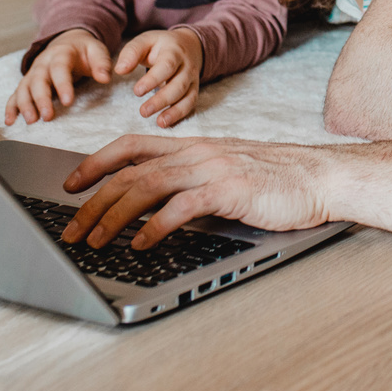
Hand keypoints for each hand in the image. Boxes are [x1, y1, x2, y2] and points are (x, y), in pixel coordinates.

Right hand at [7, 28, 111, 124]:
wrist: (68, 42)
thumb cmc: (83, 50)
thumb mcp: (96, 50)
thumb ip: (101, 63)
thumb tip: (105, 78)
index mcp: (61, 54)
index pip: (59, 68)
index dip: (62, 85)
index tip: (68, 102)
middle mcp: (42, 63)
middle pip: (38, 80)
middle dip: (41, 99)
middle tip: (48, 117)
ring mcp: (33, 73)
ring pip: (24, 88)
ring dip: (25, 105)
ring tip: (31, 121)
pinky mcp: (27, 83)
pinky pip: (15, 94)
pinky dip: (11, 107)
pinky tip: (10, 121)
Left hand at [59, 136, 334, 248]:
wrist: (322, 177)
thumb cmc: (280, 181)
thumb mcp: (229, 174)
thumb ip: (195, 183)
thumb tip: (158, 209)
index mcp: (195, 147)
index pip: (132, 146)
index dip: (96, 163)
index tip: (71, 184)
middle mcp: (198, 153)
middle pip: (129, 171)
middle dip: (92, 200)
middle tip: (69, 228)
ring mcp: (213, 169)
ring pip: (145, 186)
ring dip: (112, 216)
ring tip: (93, 241)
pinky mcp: (229, 190)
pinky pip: (181, 206)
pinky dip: (154, 226)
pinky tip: (139, 244)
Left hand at [117, 27, 205, 127]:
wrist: (189, 44)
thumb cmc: (160, 45)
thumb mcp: (145, 41)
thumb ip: (131, 53)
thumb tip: (119, 70)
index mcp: (174, 51)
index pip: (166, 66)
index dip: (153, 80)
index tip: (137, 92)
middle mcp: (187, 66)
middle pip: (178, 85)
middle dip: (162, 100)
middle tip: (143, 112)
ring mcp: (193, 79)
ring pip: (187, 96)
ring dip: (174, 111)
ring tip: (159, 122)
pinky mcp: (194, 90)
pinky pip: (190, 104)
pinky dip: (180, 115)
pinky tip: (165, 123)